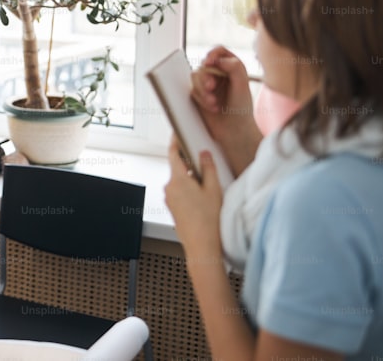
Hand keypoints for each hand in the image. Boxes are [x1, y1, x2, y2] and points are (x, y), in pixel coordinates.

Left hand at [164, 137, 223, 264]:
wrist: (202, 247)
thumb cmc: (208, 221)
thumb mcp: (213, 189)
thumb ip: (208, 168)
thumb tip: (204, 154)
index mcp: (177, 179)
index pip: (173, 154)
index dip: (176, 142)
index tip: (178, 134)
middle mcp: (169, 188)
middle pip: (178, 168)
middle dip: (191, 165)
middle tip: (207, 169)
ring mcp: (169, 199)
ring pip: (180, 181)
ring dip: (191, 180)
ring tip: (208, 190)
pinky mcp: (173, 208)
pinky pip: (179, 192)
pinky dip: (189, 190)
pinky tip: (203, 201)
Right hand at [190, 46, 261, 175]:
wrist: (234, 132)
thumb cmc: (241, 109)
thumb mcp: (242, 86)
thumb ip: (234, 68)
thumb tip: (218, 60)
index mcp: (232, 67)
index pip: (219, 51)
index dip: (213, 54)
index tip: (210, 62)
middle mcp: (219, 74)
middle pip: (204, 64)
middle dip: (206, 76)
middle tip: (211, 87)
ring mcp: (208, 84)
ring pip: (195, 76)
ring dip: (203, 90)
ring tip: (213, 103)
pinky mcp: (198, 95)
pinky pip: (192, 90)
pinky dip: (201, 99)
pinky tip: (212, 108)